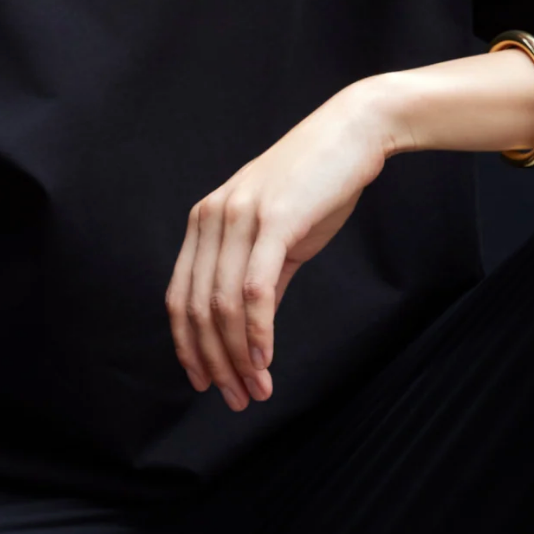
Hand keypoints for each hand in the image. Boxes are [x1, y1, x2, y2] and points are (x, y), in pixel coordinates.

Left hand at [166, 79, 393, 408]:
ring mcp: (238, 218)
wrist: (352, 133)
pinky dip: (257, 333)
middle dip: (214, 363)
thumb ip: (260, 282)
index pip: (181, 297)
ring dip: (238, 358)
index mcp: (204, 222)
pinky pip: (255, 291)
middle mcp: (211, 219)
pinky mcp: (272, 221)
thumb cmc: (317, 184)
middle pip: (197, 309)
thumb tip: (249, 333)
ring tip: (256, 390)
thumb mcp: (278, 237)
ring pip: (223, 306)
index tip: (206, 382)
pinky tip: (265, 360)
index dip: (188, 347)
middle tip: (235, 399)